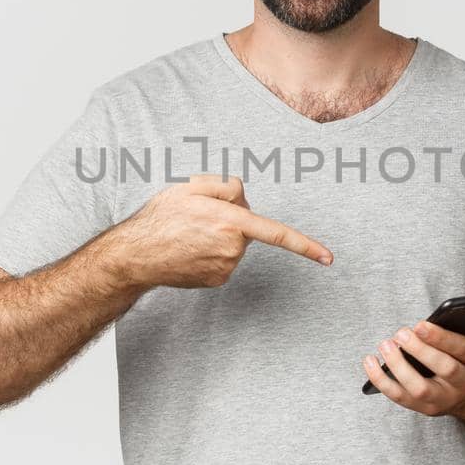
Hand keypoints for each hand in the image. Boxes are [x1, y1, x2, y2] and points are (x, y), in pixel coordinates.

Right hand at [112, 174, 332, 288]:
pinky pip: (225, 259)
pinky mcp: (217, 280)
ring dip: (221, 235)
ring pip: (236, 244)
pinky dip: (213, 251)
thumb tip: (243, 197)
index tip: (329, 258)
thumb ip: (226, 184)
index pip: (277, 234)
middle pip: (247, 227)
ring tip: (190, 233)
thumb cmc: (161, 218)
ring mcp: (226, 268)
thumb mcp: (191, 186)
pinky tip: (191, 249)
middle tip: (198, 215)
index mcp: (231, 222)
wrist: (136, 256)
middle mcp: (232, 249)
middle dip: (233, 218)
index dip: (306, 246)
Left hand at [363, 303, 464, 415]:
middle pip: (443, 369)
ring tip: (385, 345)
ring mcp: (444, 399)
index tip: (419, 324)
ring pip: (420, 388)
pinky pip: (400, 398)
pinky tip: (369, 362)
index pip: (461, 350)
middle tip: (400, 333)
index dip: (440, 338)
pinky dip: (382, 381)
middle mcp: (463, 383)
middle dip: (420, 351)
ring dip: (399, 368)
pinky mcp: (425, 408)